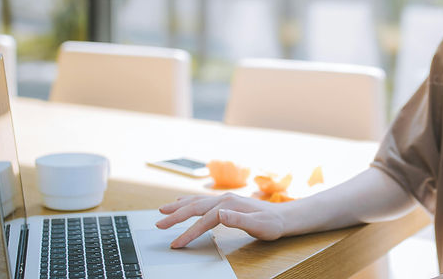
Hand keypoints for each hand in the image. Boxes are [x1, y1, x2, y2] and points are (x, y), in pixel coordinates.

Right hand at [155, 193, 285, 247]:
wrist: (283, 216)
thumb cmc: (272, 224)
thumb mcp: (258, 225)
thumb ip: (238, 219)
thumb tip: (220, 214)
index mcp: (229, 205)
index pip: (204, 220)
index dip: (189, 232)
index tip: (177, 243)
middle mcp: (224, 199)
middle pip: (194, 207)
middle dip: (175, 217)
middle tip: (159, 225)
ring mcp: (224, 199)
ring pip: (196, 201)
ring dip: (178, 207)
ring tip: (162, 211)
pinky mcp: (225, 202)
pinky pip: (201, 201)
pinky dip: (187, 202)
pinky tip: (180, 202)